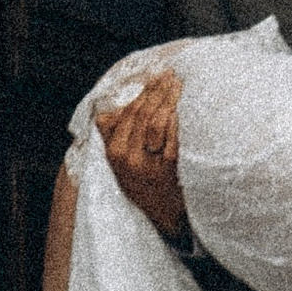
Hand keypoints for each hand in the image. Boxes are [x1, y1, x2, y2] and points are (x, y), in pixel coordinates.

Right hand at [99, 70, 186, 239]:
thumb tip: (106, 111)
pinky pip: (173, 137)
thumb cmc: (145, 185)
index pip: (128, 113)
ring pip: (157, 122)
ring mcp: (148, 164)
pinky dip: (178, 119)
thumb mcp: (122, 164)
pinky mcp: (168, 170)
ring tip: (179, 85)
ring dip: (169, 99)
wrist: (165, 216)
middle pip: (142, 114)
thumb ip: (115, 136)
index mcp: (115, 152)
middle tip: (172, 74)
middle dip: (158, 90)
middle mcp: (128, 158)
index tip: (157, 76)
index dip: (143, 92)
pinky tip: (185, 107)